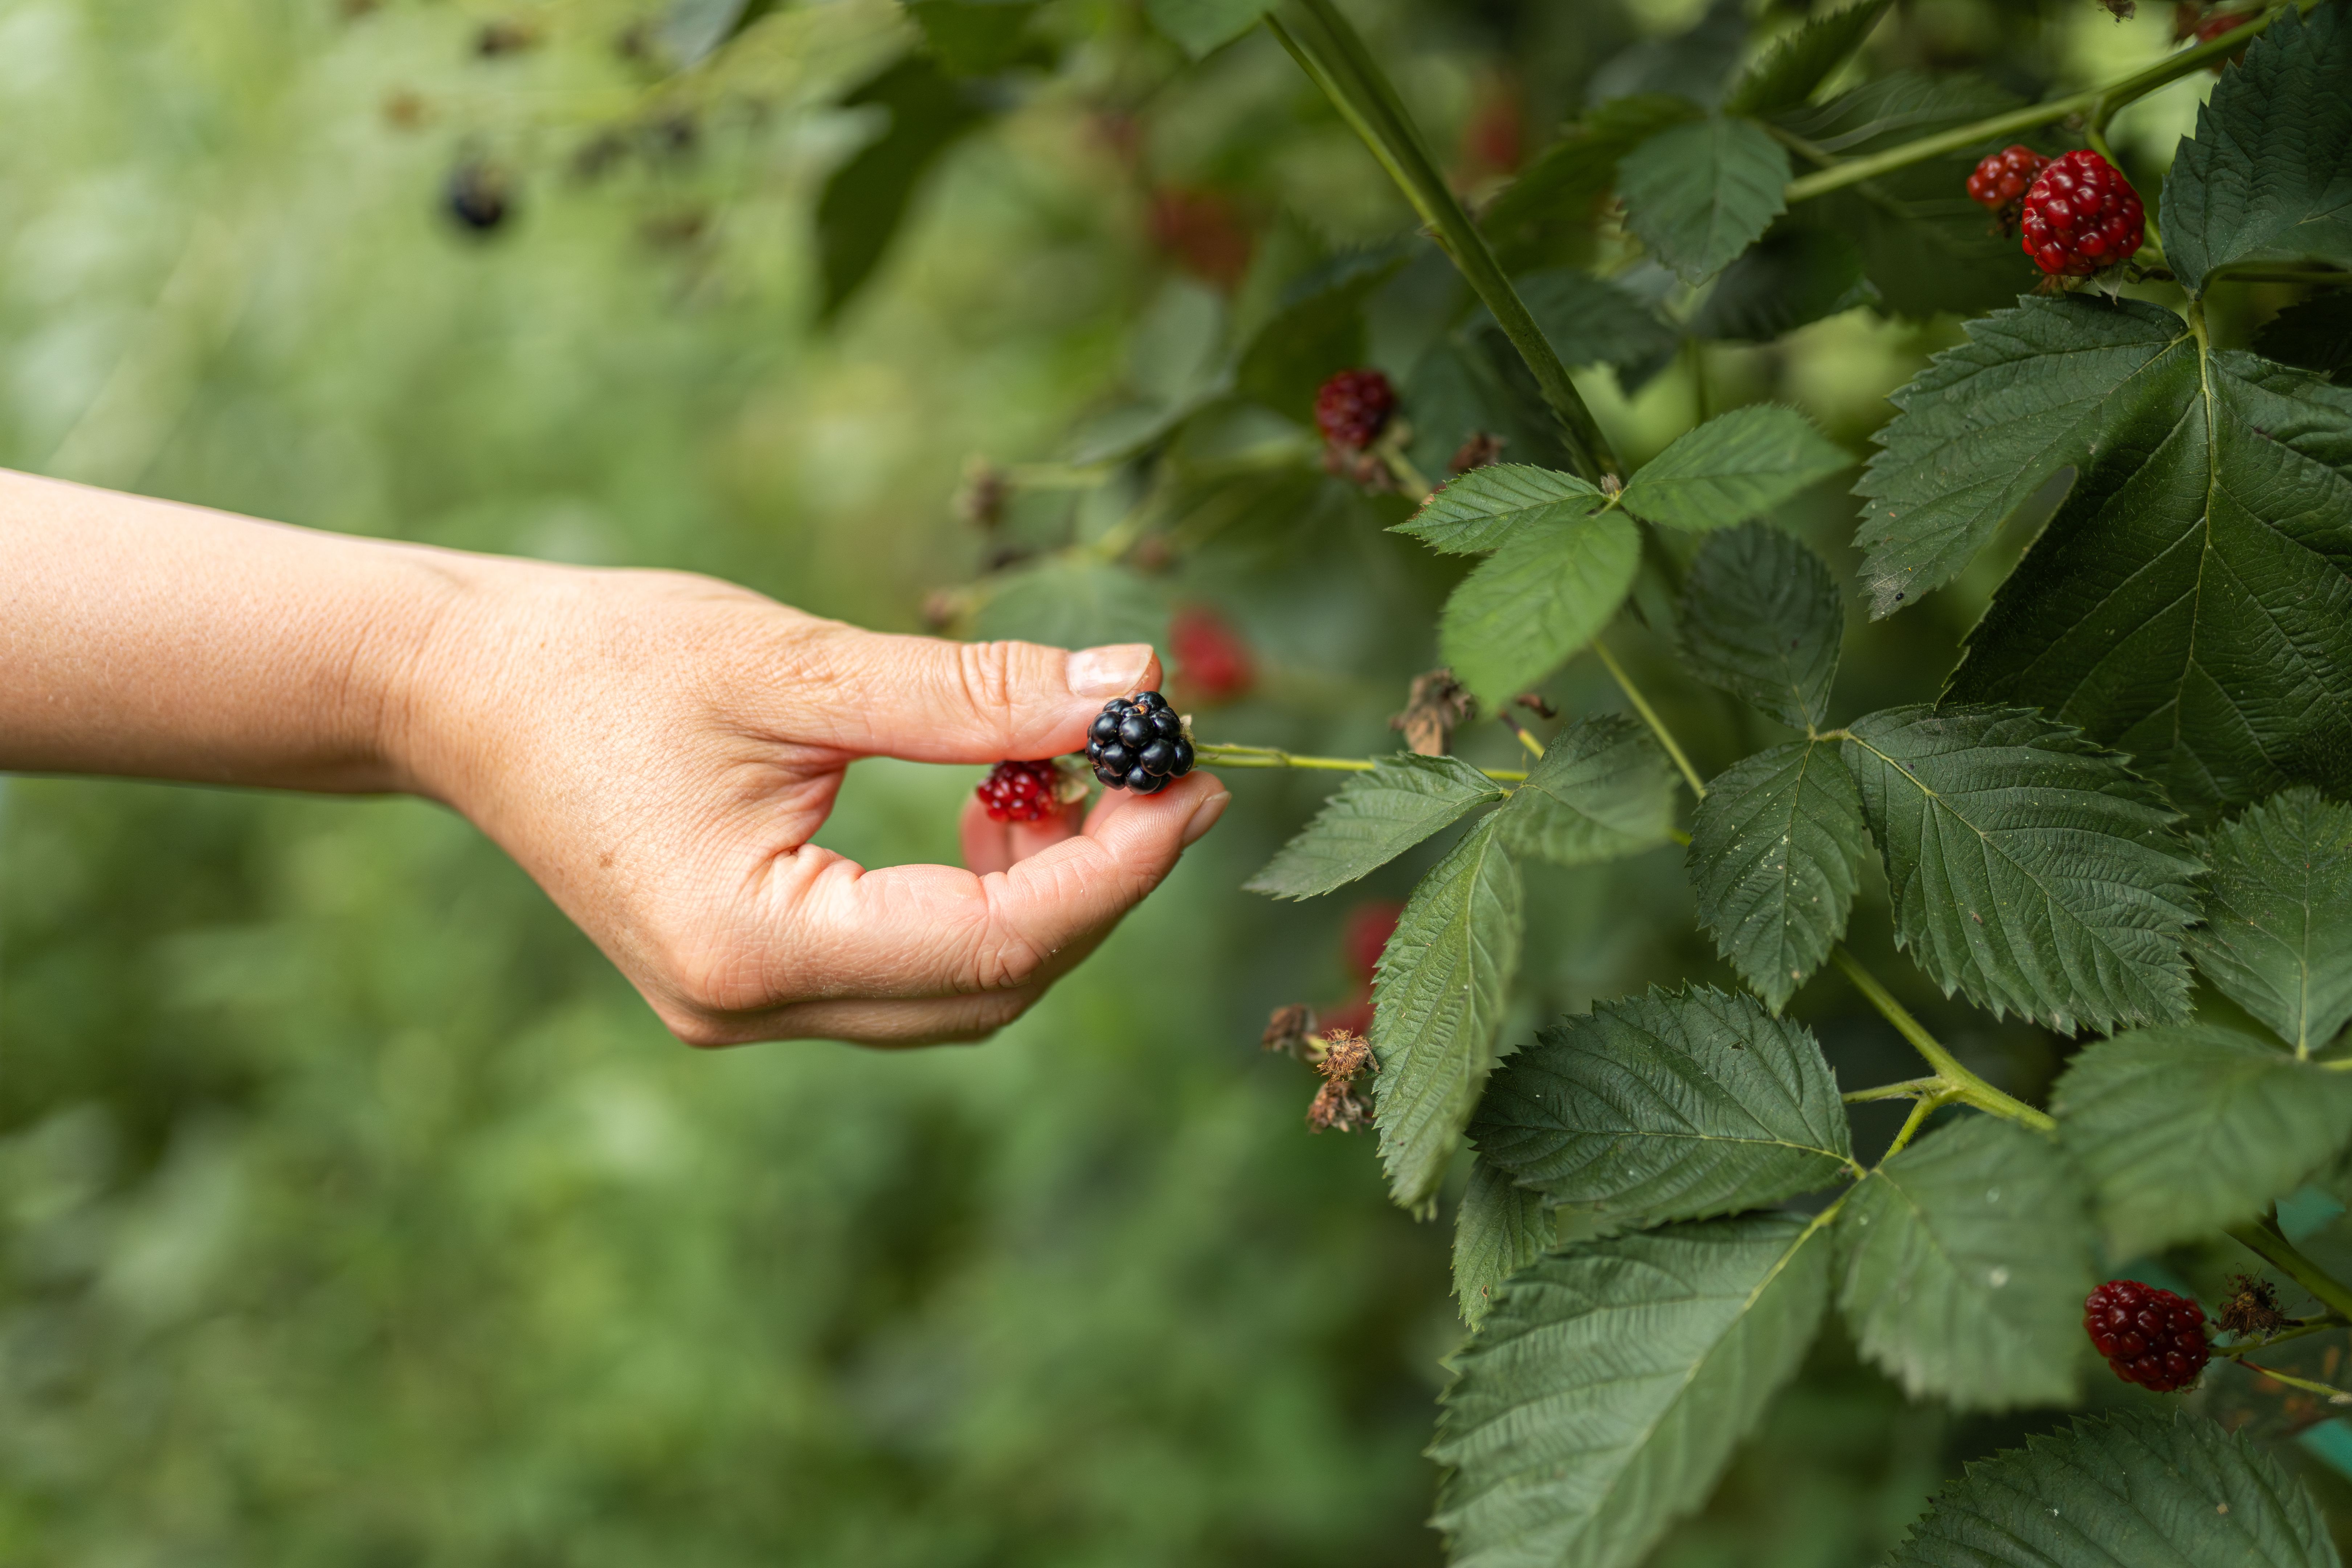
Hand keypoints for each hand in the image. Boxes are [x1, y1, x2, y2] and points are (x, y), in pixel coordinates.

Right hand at [399, 564, 1229, 1045]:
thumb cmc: (605, 658)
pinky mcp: (751, 979)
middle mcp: (747, 1008)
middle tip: (1167, 772)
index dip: (1116, 869)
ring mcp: (747, 1008)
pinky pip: (909, 965)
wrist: (464, 691)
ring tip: (1071, 771)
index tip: (1191, 780)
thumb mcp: (798, 662)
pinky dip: (980, 896)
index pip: (993, 944)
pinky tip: (997, 807)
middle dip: (1100, 885)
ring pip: (960, 989)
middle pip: (990, 986)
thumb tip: (1133, 688)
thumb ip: (974, 693)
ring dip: (1045, 893)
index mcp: (746, 948)